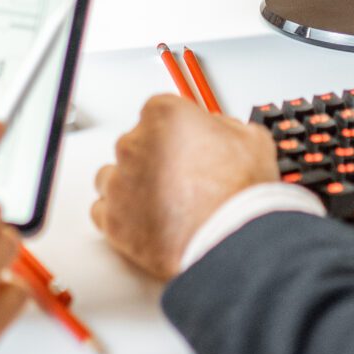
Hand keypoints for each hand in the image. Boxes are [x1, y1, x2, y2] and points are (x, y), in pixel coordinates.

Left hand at [89, 94, 279, 283]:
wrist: (233, 241)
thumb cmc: (241, 195)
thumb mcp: (251, 139)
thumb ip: (225, 126)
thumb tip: (219, 130)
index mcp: (165, 115)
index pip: (158, 112)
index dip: (175, 132)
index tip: (185, 146)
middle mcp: (135, 144)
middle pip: (135, 143)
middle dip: (154, 160)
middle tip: (181, 180)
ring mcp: (120, 182)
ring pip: (112, 176)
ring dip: (131, 186)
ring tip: (161, 204)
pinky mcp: (112, 219)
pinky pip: (102, 211)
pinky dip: (120, 217)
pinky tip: (144, 222)